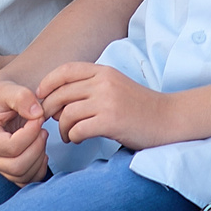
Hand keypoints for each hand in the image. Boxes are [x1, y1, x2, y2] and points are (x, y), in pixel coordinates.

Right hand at [0, 75, 47, 183]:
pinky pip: (27, 180)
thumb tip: (36, 114)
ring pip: (24, 175)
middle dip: (37, 147)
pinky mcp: (9, 170)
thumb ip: (21, 97)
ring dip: (40, 156)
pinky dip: (39, 168)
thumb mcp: (7, 88)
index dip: (31, 133)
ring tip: (42, 135)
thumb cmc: (0, 95)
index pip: (12, 147)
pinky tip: (42, 150)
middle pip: (18, 166)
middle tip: (43, 128)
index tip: (38, 115)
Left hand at [36, 61, 173, 150]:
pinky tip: (78, 140)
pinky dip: (73, 137)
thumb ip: (91, 87)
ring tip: (67, 135)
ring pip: (67, 114)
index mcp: (104, 71)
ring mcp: (108, 102)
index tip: (41, 96)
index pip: (65, 71)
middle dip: (49, 109)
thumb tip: (58, 99)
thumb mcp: (115, 86)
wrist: (170, 119)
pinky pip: (78, 129)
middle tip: (50, 121)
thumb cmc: (140, 107)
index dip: (47, 83)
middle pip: (61, 93)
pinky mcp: (111, 122)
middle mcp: (104, 83)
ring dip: (62, 127)